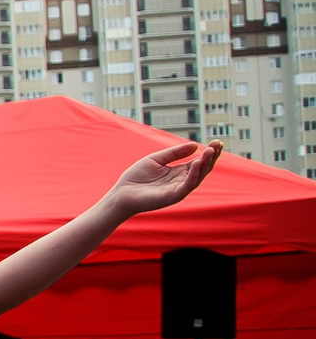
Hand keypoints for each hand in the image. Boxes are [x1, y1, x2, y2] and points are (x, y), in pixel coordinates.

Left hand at [106, 140, 220, 216]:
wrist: (121, 193)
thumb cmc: (136, 177)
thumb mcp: (156, 159)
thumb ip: (174, 153)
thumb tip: (195, 145)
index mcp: (179, 172)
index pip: (199, 161)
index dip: (209, 152)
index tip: (217, 142)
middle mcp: (182, 181)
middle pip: (202, 168)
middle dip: (212, 157)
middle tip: (218, 144)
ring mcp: (178, 189)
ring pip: (198, 176)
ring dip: (205, 164)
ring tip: (210, 151)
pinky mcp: (173, 196)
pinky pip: (187, 185)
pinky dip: (193, 174)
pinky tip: (196, 162)